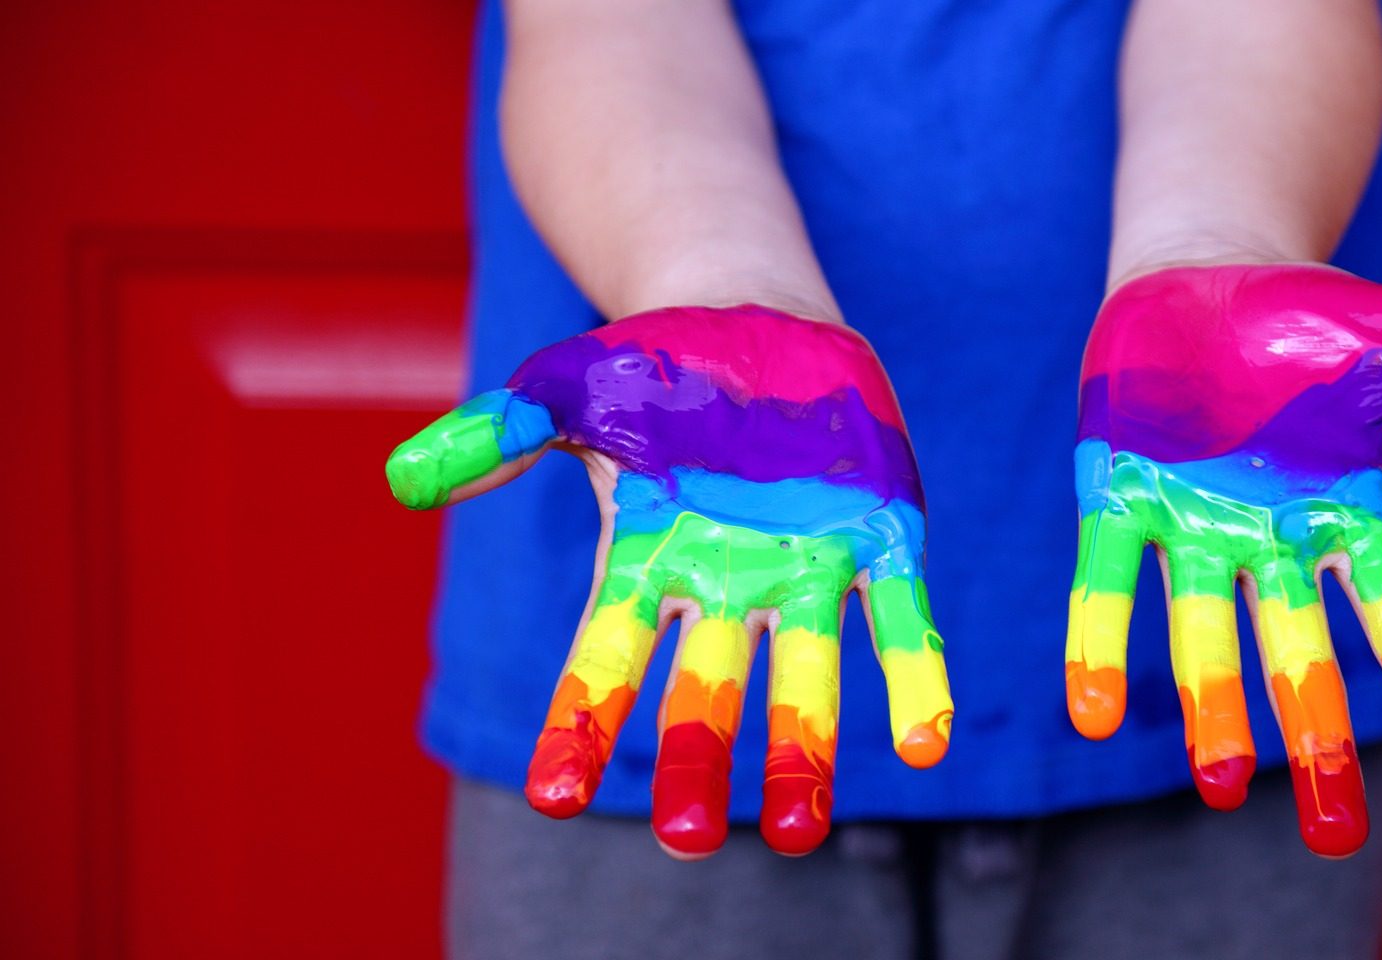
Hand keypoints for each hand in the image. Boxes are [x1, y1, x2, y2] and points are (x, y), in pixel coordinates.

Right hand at [386, 304, 951, 858]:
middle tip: (688, 840)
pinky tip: (924, 740)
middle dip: (696, 761)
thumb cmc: (653, 369)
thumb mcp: (566, 388)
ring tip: (800, 833)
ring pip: (802, 679)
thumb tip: (403, 482)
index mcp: (646, 562)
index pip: (604, 659)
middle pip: (705, 692)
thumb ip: (497, 432)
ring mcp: (804, 571)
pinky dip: (912, 676)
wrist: (759, 321)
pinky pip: (897, 619)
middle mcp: (725, 587)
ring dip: (803, 752)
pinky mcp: (878, 541)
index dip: (579, 724)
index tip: (555, 795)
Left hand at [1067, 264, 1381, 856]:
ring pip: (1205, 631)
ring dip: (1212, 707)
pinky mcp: (1115, 492)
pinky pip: (1108, 580)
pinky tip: (1092, 714)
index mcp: (1350, 509)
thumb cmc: (1322, 320)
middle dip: (1314, 735)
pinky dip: (1100, 642)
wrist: (1209, 269)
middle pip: (1299, 652)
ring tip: (1220, 789)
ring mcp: (1192, 520)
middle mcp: (1272, 536)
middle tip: (1332, 832)